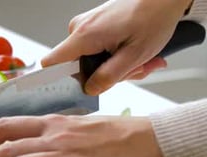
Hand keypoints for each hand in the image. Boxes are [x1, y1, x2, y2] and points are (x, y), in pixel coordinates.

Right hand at [41, 0, 191, 94]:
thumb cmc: (154, 17)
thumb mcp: (134, 56)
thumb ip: (108, 77)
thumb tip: (90, 89)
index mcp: (84, 35)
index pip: (51, 63)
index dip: (58, 80)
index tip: (74, 88)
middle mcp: (80, 28)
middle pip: (77, 66)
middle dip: (105, 74)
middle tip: (132, 70)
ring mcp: (86, 25)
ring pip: (91, 58)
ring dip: (115, 65)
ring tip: (139, 60)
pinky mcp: (95, 24)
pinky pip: (97, 48)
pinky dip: (116, 54)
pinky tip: (134, 52)